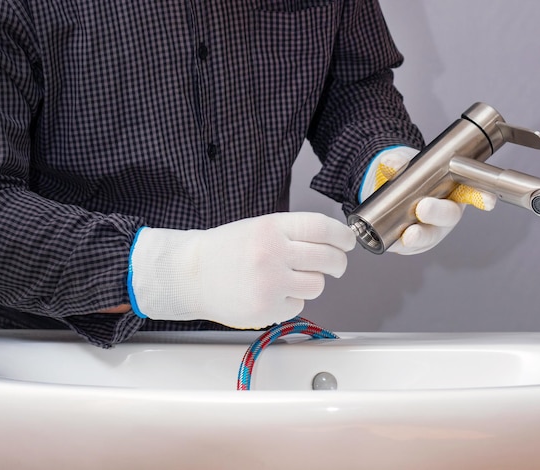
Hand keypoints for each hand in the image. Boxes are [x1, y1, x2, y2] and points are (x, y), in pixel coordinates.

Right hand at [127, 212, 355, 327]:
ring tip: (290, 279)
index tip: (348, 242)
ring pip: (317, 285)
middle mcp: (272, 254)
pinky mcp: (267, 309)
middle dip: (339, 263)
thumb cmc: (226, 251)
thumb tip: (334, 242)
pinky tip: (271, 293)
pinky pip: (298, 305)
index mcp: (271, 228)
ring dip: (312, 283)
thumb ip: (293, 234)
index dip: (343, 236)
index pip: (322, 228)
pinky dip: (291, 301)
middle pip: (328, 259)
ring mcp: (270, 283)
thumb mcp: (259, 228)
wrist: (191, 275)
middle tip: (336, 265)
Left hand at [360, 146, 495, 254]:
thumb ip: (400, 162)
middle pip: (448, 215)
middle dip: (437, 212)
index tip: (487, 201)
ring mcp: (432, 230)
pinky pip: (410, 246)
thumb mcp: (406, 167)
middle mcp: (446, 212)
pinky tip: (397, 242)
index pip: (471, 192)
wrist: (391, 201)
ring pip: (429, 235)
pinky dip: (402, 244)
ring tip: (409, 234)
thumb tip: (392, 162)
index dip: (481, 196)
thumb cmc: (410, 182)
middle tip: (423, 208)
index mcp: (452, 190)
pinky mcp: (415, 244)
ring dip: (420, 235)